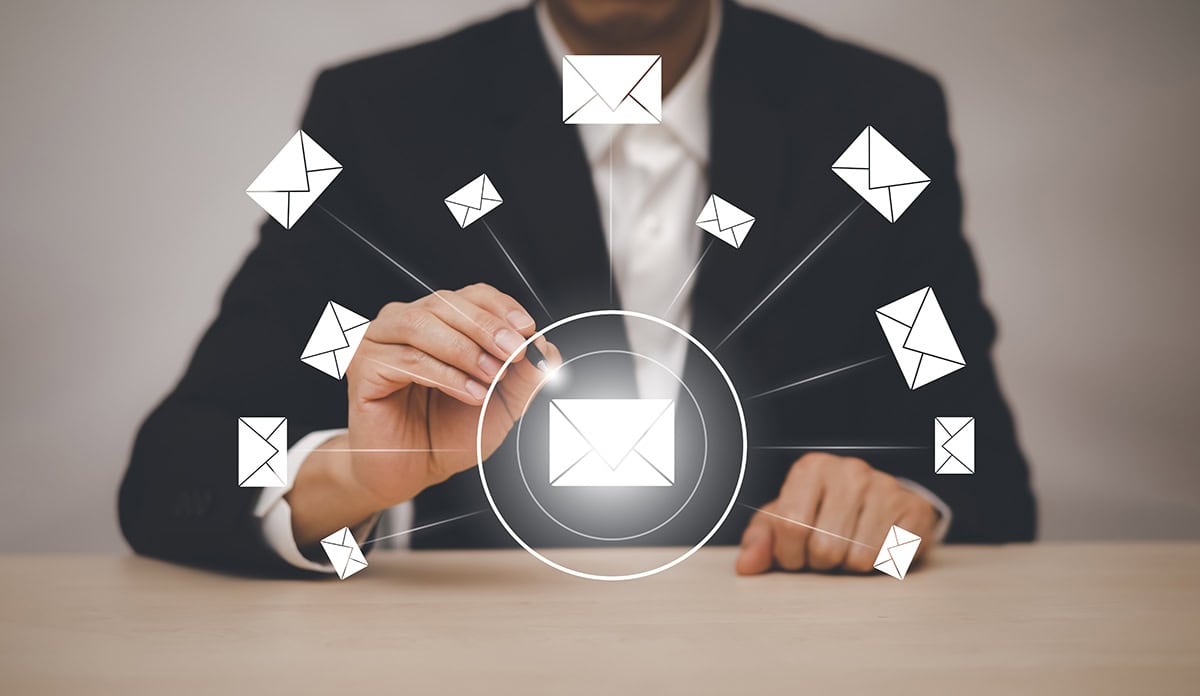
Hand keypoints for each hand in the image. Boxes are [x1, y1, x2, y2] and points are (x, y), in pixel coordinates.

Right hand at [286, 283, 557, 546]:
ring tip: (492, 378)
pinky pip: (406, 359)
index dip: (501, 308)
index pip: (471, 295)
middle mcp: (406, 321)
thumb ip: (524, 376)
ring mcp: (379, 341)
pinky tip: (470, 394)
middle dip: (488, 327)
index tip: (528, 330)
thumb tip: (548, 349)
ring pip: (422, 324)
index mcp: (439, 320)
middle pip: (446, 302)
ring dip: (465, 349)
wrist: (414, 472)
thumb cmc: (450, 433)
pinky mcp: (364, 368)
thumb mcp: (502, 404)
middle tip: (516, 352)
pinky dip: (445, 375)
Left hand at [735, 453, 937, 574]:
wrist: (877, 502)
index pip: (790, 525)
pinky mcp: (915, 510)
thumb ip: (760, 541)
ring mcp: (886, 487)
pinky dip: (880, 564)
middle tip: (827, 550)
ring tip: (851, 547)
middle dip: (822, 562)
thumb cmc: (824, 512)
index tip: (796, 553)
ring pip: (859, 558)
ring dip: (850, 566)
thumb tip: (747, 564)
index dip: (790, 554)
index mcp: (812, 469)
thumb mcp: (785, 520)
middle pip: (825, 547)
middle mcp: (850, 471)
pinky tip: (876, 545)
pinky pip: (891, 559)